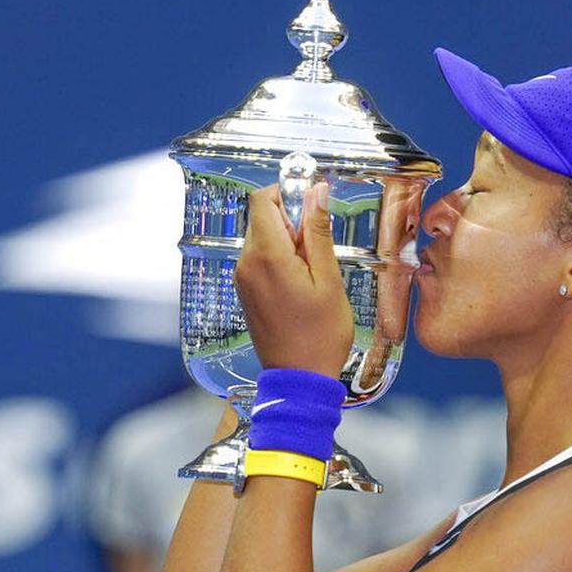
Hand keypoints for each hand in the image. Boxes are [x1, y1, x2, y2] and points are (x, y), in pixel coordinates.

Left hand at [234, 182, 352, 378]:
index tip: (312, 203)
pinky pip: (259, 259)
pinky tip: (301, 282)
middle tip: (318, 244)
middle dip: (291, 219)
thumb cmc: (319, 335)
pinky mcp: (246, 291)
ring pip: (262, 237)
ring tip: (313, 269)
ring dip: (287, 240)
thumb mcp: (328, 279)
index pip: (262, 199)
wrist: (298, 379)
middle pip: (262, 216)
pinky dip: (280, 258)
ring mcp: (243, 279)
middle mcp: (246, 263)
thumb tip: (316, 193)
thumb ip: (318, 232)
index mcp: (267, 256)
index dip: (287, 192)